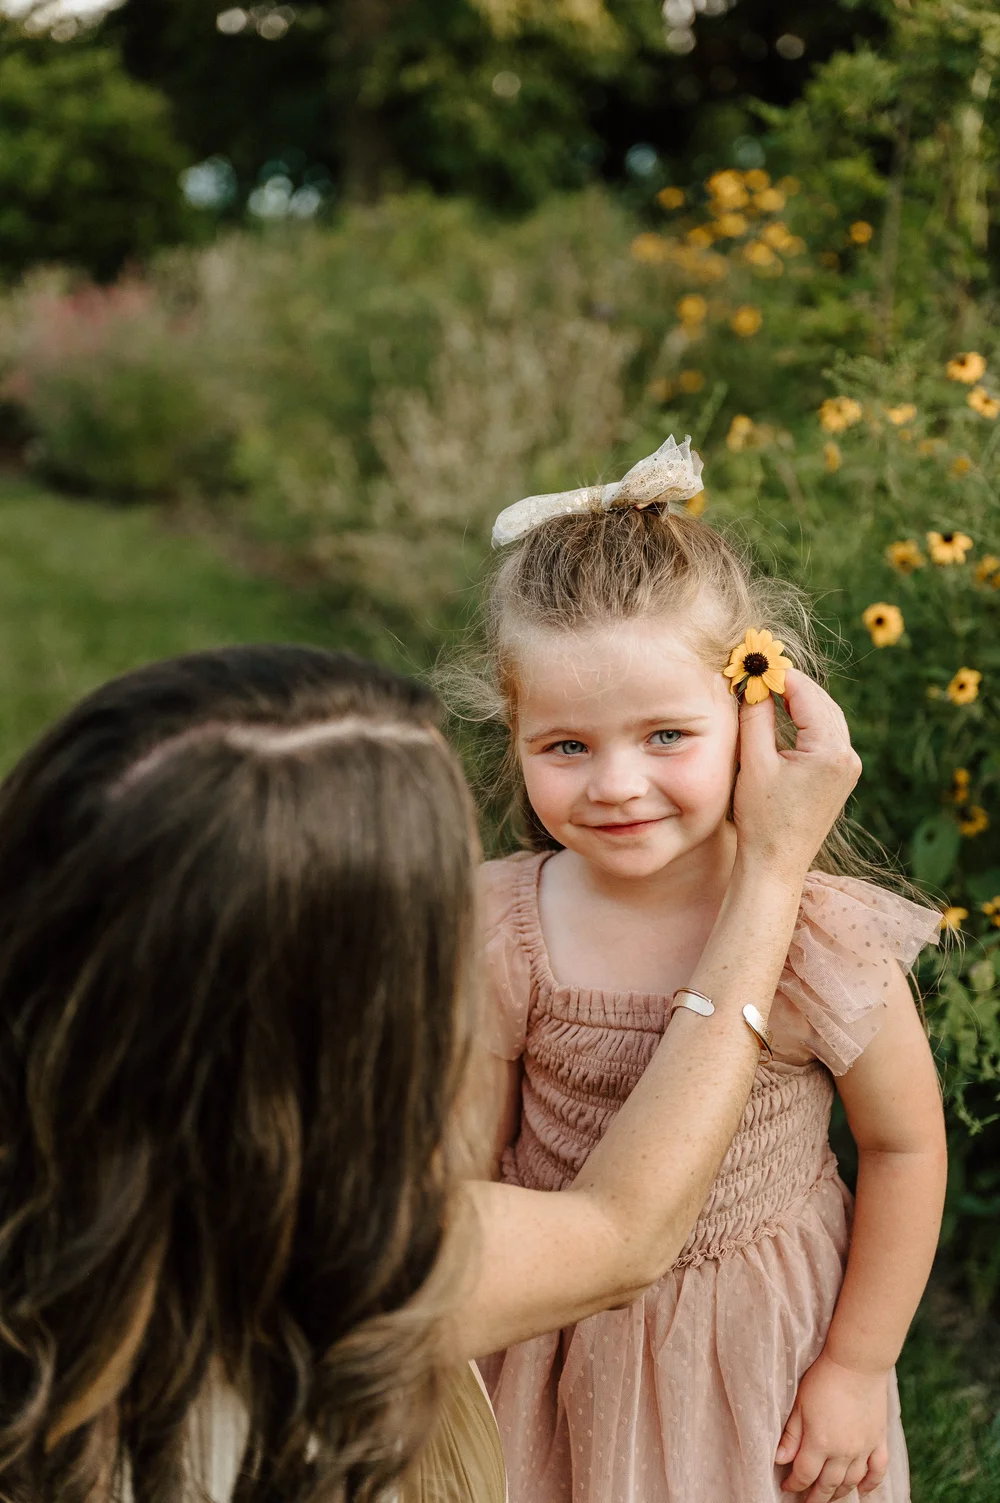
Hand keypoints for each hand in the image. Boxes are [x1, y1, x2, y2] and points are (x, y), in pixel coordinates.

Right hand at [732, 668, 860, 882]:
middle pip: (820, 701)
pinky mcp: (842, 775)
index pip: (805, 694)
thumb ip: (756, 716)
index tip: (756, 660)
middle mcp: (847, 755)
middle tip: (759, 669)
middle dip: (790, 683)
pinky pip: (826, 734)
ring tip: (766, 687)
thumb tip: (754, 682)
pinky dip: (806, 719)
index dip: (779, 674)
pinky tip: (783, 713)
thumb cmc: (762, 818)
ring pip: (825, 715)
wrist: (776, 864)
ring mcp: (848, 766)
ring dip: (798, 700)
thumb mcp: (754, 762)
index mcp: (830, 750)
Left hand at [776, 1351, 889, 1500]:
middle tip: (807, 1502)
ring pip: (851, 1482)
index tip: (787, 1487)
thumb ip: (791, 1435)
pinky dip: (870, 1485)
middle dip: (816, 1497)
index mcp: (819, 1443)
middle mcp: (843, 1452)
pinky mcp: (879, 1441)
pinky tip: (862, 1491)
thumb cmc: (823, 1379)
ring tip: (828, 1497)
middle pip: (827, 1485)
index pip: (805, 1475)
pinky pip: (877, 1471)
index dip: (794, 1485)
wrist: (857, 1363)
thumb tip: (779, 1460)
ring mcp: (863, 1448)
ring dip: (839, 1493)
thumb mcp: (799, 1405)